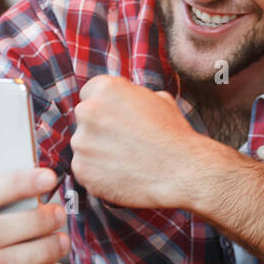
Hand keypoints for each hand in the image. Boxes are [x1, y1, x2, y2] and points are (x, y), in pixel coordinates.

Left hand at [70, 75, 210, 209]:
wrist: (182, 171)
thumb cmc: (174, 135)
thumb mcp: (161, 100)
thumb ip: (135, 96)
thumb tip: (129, 99)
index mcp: (107, 88)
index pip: (90, 92)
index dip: (105, 106)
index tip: (116, 118)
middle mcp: (88, 111)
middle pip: (85, 118)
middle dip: (99, 128)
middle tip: (124, 141)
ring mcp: (82, 142)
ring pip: (84, 145)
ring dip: (98, 151)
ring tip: (127, 160)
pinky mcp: (81, 170)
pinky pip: (85, 169)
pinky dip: (99, 174)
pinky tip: (122, 174)